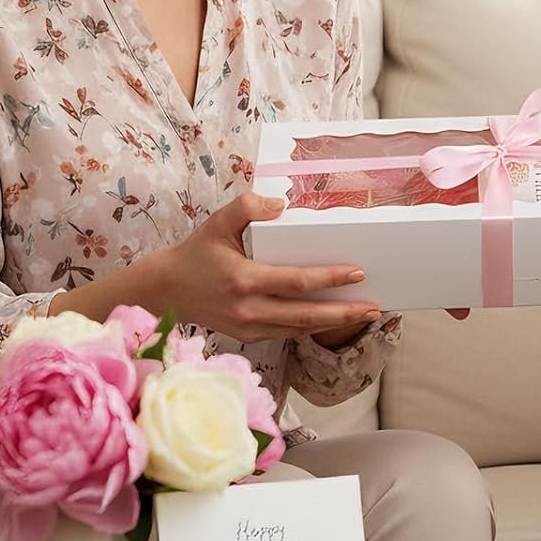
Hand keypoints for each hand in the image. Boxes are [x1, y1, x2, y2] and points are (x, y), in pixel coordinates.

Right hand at [156, 192, 381, 344]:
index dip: (329, 278)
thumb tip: (281, 205)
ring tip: (364, 314)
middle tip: (375, 308)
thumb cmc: (195, 253)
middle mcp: (249, 310)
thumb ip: (247, 206)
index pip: (297, 282)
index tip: (358, 273)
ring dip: (333, 323)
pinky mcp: (248, 335)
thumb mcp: (217, 222)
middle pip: (306, 316)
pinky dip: (311, 326)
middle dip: (344, 313)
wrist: (165, 290)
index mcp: (244, 280)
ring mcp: (248, 327)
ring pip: (299, 329)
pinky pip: (287, 332)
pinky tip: (331, 318)